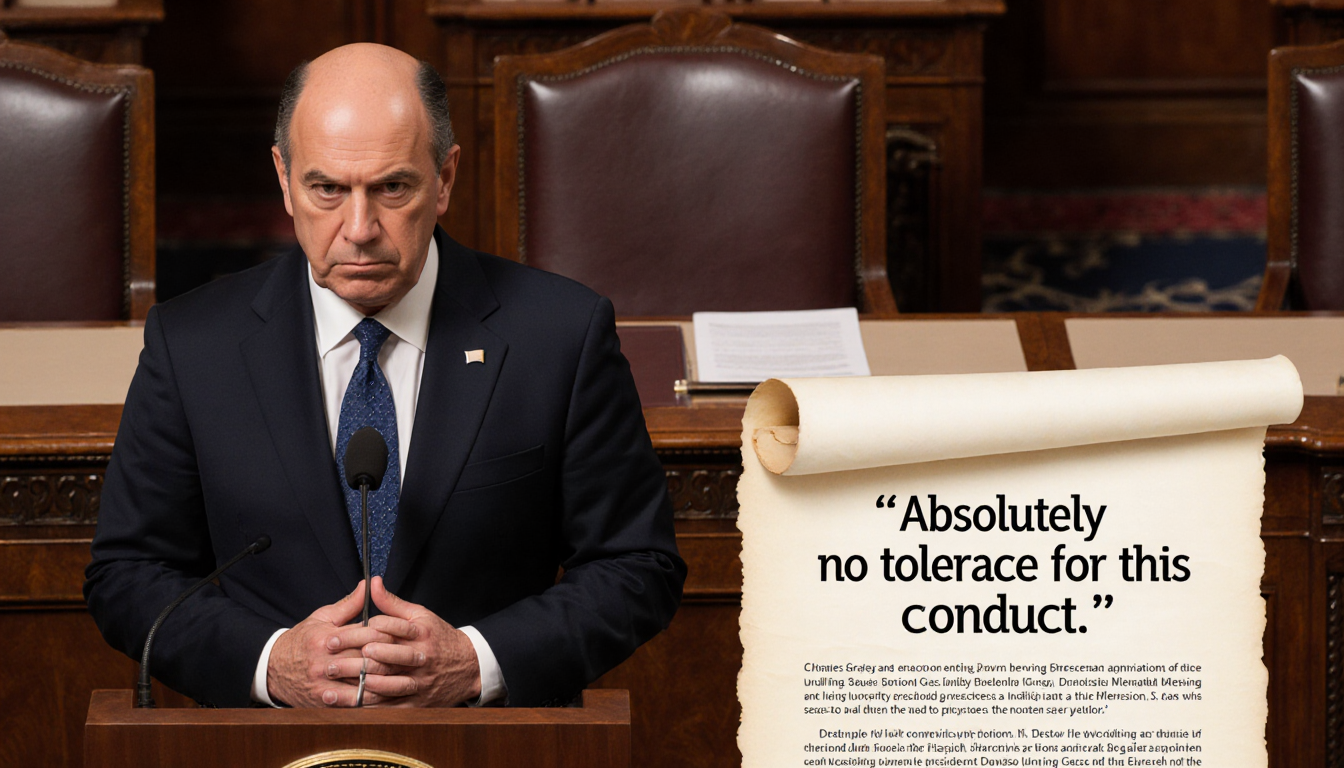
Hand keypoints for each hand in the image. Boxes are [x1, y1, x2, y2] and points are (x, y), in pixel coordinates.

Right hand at [266, 580, 397, 706]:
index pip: (362, 635)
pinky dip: (369, 702)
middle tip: (415, 659)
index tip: (406, 635)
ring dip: (385, 684)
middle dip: (390, 659)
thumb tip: (369, 585)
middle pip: (364, 660)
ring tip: (407, 680)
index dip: (386, 635)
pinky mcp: (322, 701)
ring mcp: (322, 684)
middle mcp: (323, 662)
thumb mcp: (323, 617)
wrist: (273, 668)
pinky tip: (386, 698)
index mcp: (325, 638)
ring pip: (360, 684)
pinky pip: (351, 703)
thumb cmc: (303, 639)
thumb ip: (349, 604)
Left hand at [340, 576, 481, 706]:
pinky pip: (394, 706)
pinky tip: (354, 703)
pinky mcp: (418, 701)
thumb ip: (393, 603)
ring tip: (341, 681)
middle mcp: (422, 658)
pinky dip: (373, 706)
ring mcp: (421, 682)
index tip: (337, 634)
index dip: (362, 631)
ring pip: (390, 684)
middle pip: (388, 658)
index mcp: (422, 634)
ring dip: (364, 684)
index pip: (391, 630)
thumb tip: (372, 583)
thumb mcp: (420, 615)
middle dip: (358, 659)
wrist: (468, 666)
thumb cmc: (439, 638)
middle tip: (332, 660)